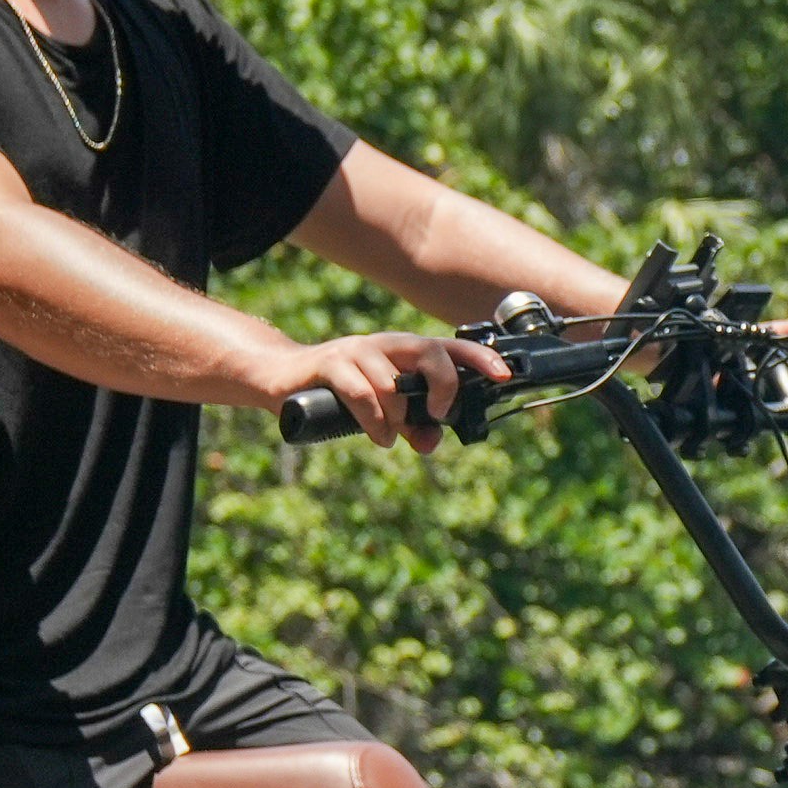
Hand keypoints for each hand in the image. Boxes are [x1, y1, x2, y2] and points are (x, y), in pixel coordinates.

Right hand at [277, 326, 512, 452]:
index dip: (480, 358)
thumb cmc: (342, 393)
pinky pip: (363, 392)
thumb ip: (411, 424)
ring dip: (398, 417)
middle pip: (430, 352)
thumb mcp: (383, 411)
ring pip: (394, 382)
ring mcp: (358, 350)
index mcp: (405, 352)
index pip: (451, 346)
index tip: (504, 375)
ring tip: (390, 435)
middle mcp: (387, 344)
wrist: (283, 379)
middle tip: (439, 414)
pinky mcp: (331, 363)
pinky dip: (376, 421)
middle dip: (443, 385)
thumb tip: (431, 443)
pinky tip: (380, 436)